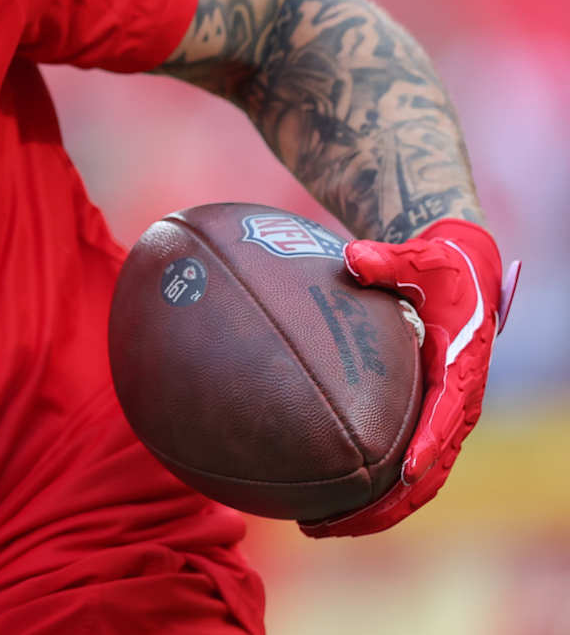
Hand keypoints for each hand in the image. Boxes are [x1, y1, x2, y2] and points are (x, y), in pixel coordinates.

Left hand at [301, 219, 518, 537]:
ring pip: (418, 484)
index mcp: (460, 370)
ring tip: (321, 528)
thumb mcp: (419, 259)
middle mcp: (459, 404)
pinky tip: (331, 506)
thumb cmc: (438, 266)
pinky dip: (375, 494)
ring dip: (376, 512)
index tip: (402, 472)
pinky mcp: (430, 421)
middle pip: (429, 471)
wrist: (465, 273)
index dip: (427, 445)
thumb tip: (355, 257)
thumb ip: (388, 260)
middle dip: (386, 505)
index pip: (446, 416)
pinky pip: (406, 470)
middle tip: (332, 523)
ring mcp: (446, 418)